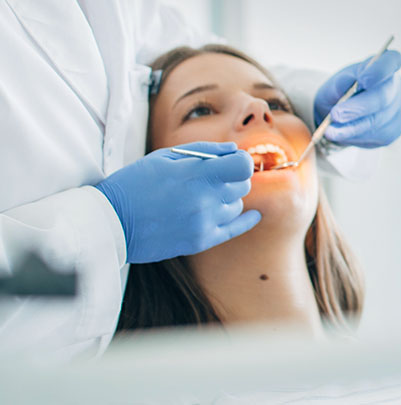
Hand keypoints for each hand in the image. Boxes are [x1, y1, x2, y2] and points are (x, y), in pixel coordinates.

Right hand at [95, 142, 259, 262]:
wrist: (113, 222)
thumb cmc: (136, 183)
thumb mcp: (165, 156)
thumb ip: (204, 151)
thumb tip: (234, 150)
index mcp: (195, 174)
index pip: (242, 165)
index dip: (240, 160)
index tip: (231, 161)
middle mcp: (205, 200)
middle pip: (242, 185)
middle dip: (231, 178)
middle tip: (211, 178)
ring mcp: (204, 223)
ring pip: (237, 205)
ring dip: (227, 198)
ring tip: (203, 196)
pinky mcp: (201, 242)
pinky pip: (235, 229)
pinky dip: (245, 220)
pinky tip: (252, 214)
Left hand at [314, 50, 400, 147]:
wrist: (339, 111)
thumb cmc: (341, 91)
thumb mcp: (336, 82)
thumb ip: (345, 81)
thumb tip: (357, 83)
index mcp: (386, 65)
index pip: (392, 61)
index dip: (380, 71)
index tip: (362, 79)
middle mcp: (397, 87)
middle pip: (382, 98)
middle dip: (357, 108)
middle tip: (335, 114)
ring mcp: (398, 111)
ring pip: (376, 122)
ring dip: (351, 128)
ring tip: (330, 131)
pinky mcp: (393, 131)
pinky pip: (374, 136)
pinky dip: (354, 137)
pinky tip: (341, 134)